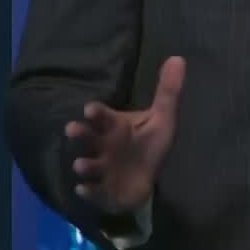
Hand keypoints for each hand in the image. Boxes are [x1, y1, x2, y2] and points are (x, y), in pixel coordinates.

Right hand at [64, 56, 185, 213]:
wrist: (144, 178)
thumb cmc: (148, 144)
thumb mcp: (162, 118)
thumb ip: (167, 91)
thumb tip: (178, 58)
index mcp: (114, 126)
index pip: (102, 116)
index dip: (96, 113)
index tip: (90, 110)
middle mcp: (102, 145)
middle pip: (88, 137)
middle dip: (80, 133)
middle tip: (71, 129)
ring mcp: (102, 168)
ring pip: (88, 164)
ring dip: (83, 164)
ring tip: (80, 165)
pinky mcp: (104, 189)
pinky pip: (94, 190)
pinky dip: (89, 191)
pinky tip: (83, 189)